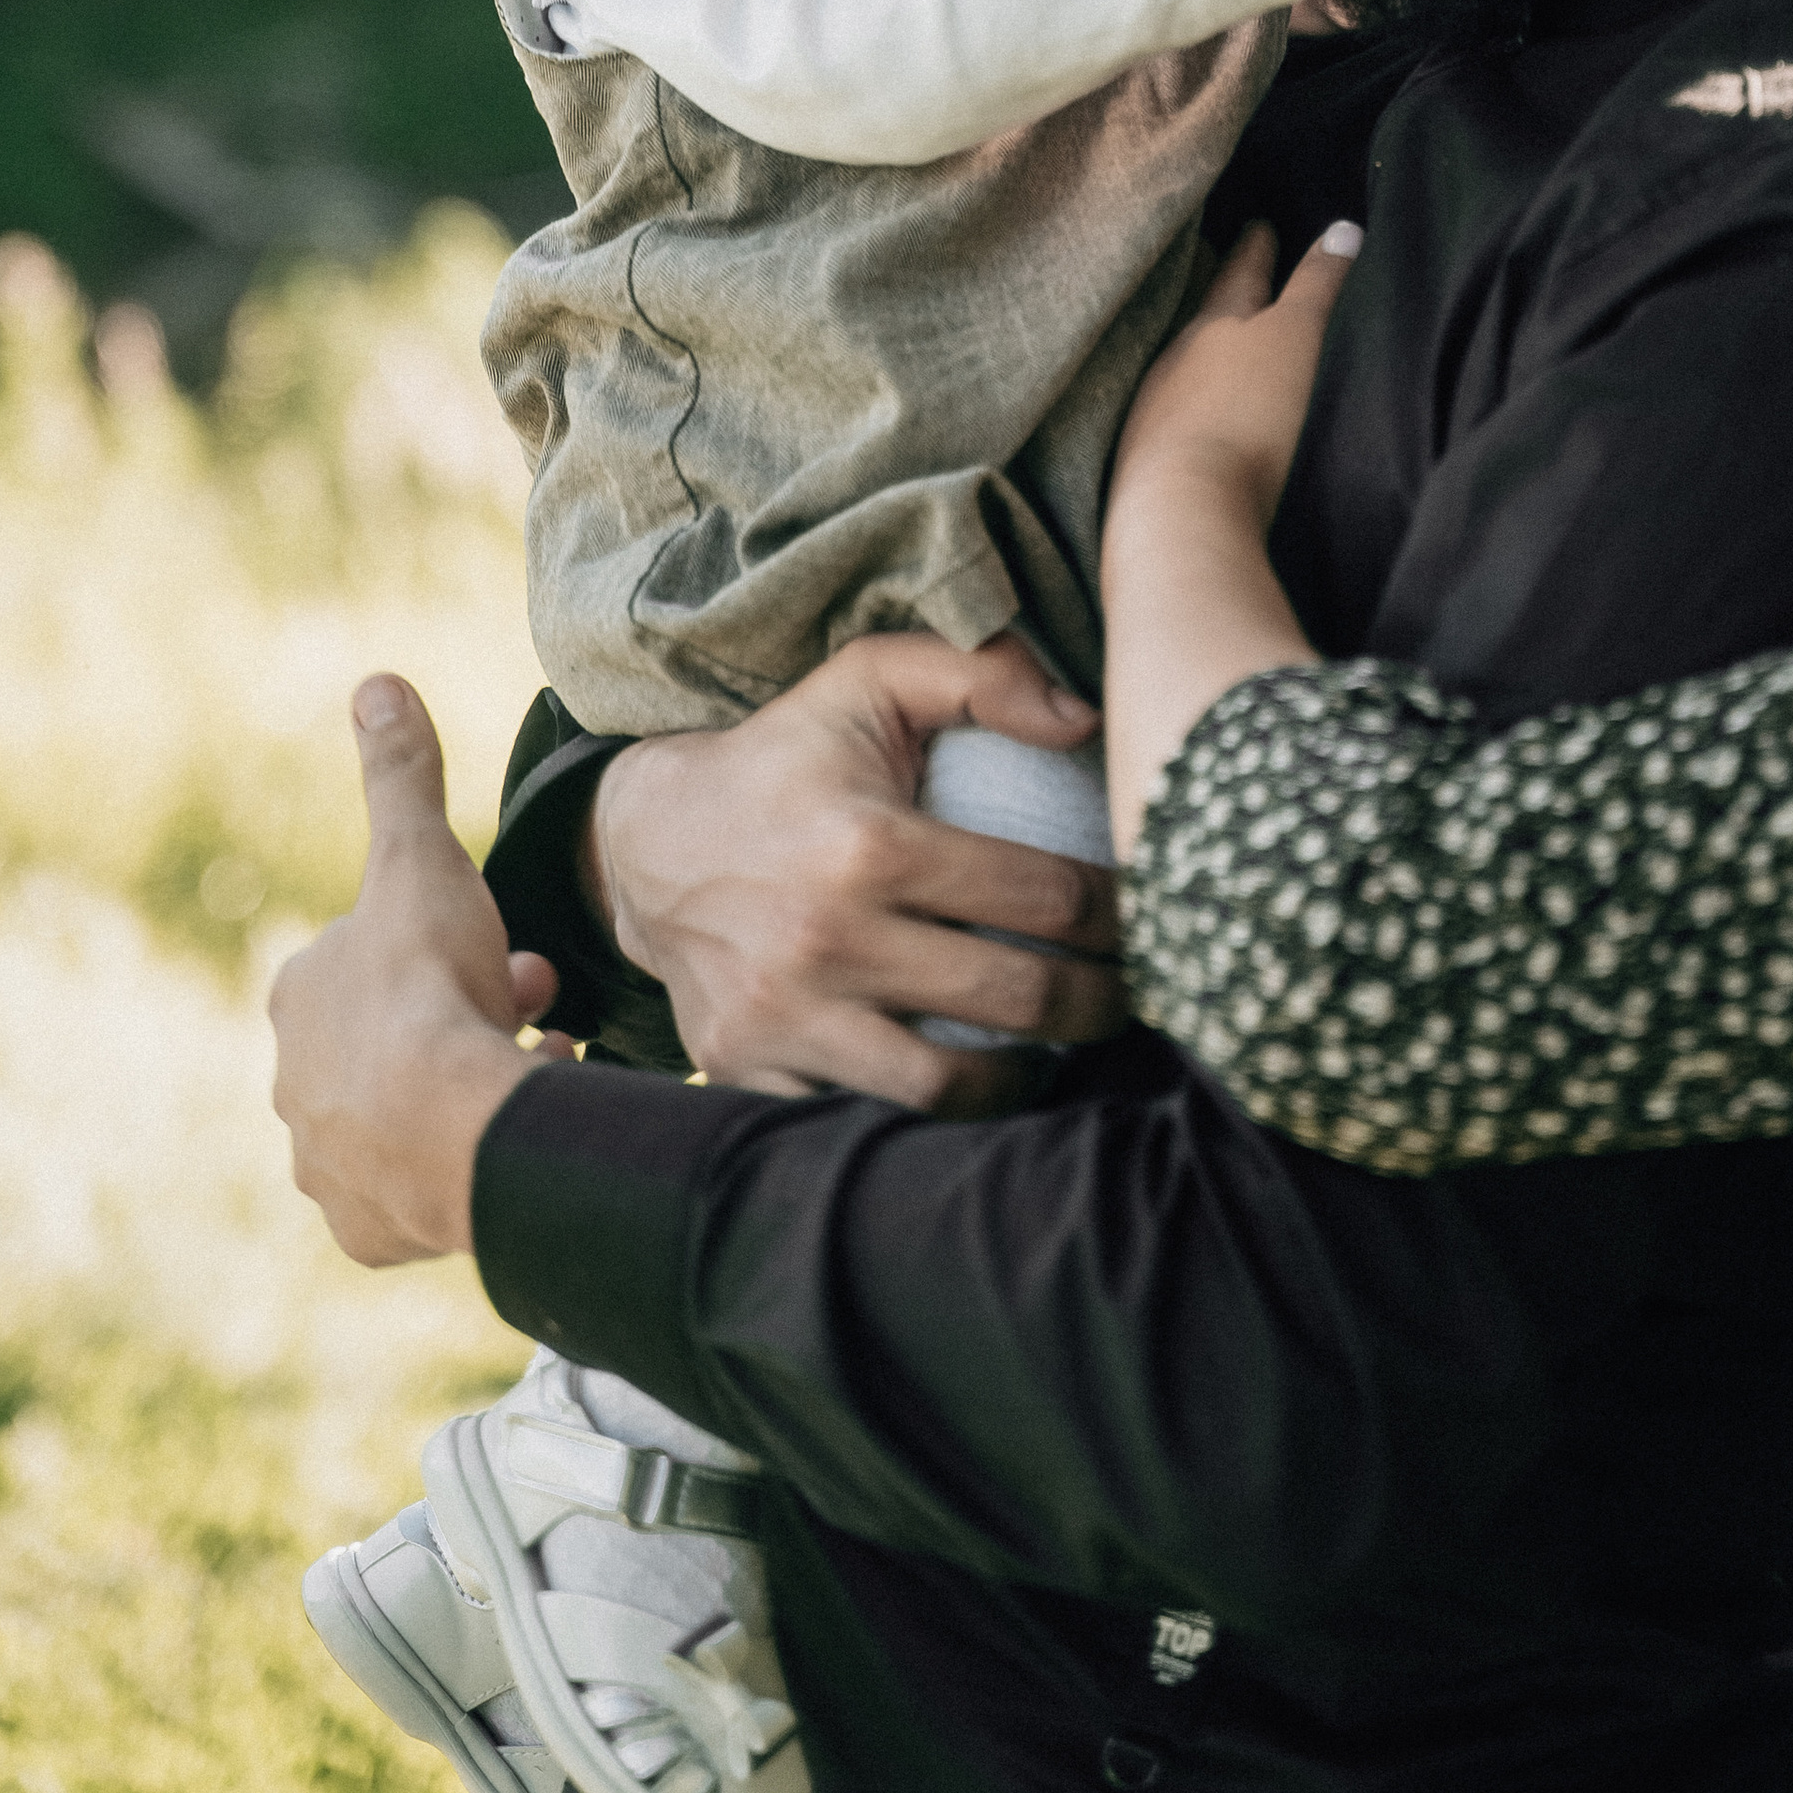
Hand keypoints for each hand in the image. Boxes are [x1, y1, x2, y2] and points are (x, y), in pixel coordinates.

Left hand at [269, 673, 570, 1265]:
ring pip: (405, 1117)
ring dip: (463, 1090)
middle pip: (392, 1037)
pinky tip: (510, 1141)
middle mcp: (298, 1086)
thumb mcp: (422, 859)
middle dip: (461, 1015)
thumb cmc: (433, 988)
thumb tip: (375, 682)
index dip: (440, 945)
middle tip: (530, 1004)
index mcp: (302, 997)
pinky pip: (416, 1195)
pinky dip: (460, 1169)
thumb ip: (400, 776)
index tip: (500, 949)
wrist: (457, 1129)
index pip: (369, 959)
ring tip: (535, 1074)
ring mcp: (330, 1165)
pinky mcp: (368, 1230)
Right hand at [588, 634, 1127, 1110]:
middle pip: (1016, 997)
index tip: (1145, 917)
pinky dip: (920, 1117)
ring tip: (1061, 1056)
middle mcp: (826, 938)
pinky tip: (967, 1088)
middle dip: (1099, 1004)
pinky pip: (858, 1118)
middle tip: (1131, 997)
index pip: (1043, 896)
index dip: (1118, 914)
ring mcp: (782, 1015)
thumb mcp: (868, 683)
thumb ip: (979, 674)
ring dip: (1025, 1079)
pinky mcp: (747, 1068)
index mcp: (869, 843)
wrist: (646, 841)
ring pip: (946, 1085)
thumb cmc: (784, 759)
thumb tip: (1086, 720)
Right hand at [1099, 227, 1354, 850]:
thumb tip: (1164, 649)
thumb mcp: (1160, 560)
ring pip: (1252, 288)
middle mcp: (1184, 374)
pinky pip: (1311, 285)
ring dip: (1271, 261)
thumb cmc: (1160, 569)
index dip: (1182, 327)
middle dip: (1221, 268)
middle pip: (1202, 304)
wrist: (1175, 540)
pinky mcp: (1285, 345)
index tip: (1191, 294)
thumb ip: (1173, 583)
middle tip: (1234, 227)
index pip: (1166, 358)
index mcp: (1152, 416)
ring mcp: (1233, 353)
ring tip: (1286, 224)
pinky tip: (1349, 232)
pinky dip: (1328, 260)